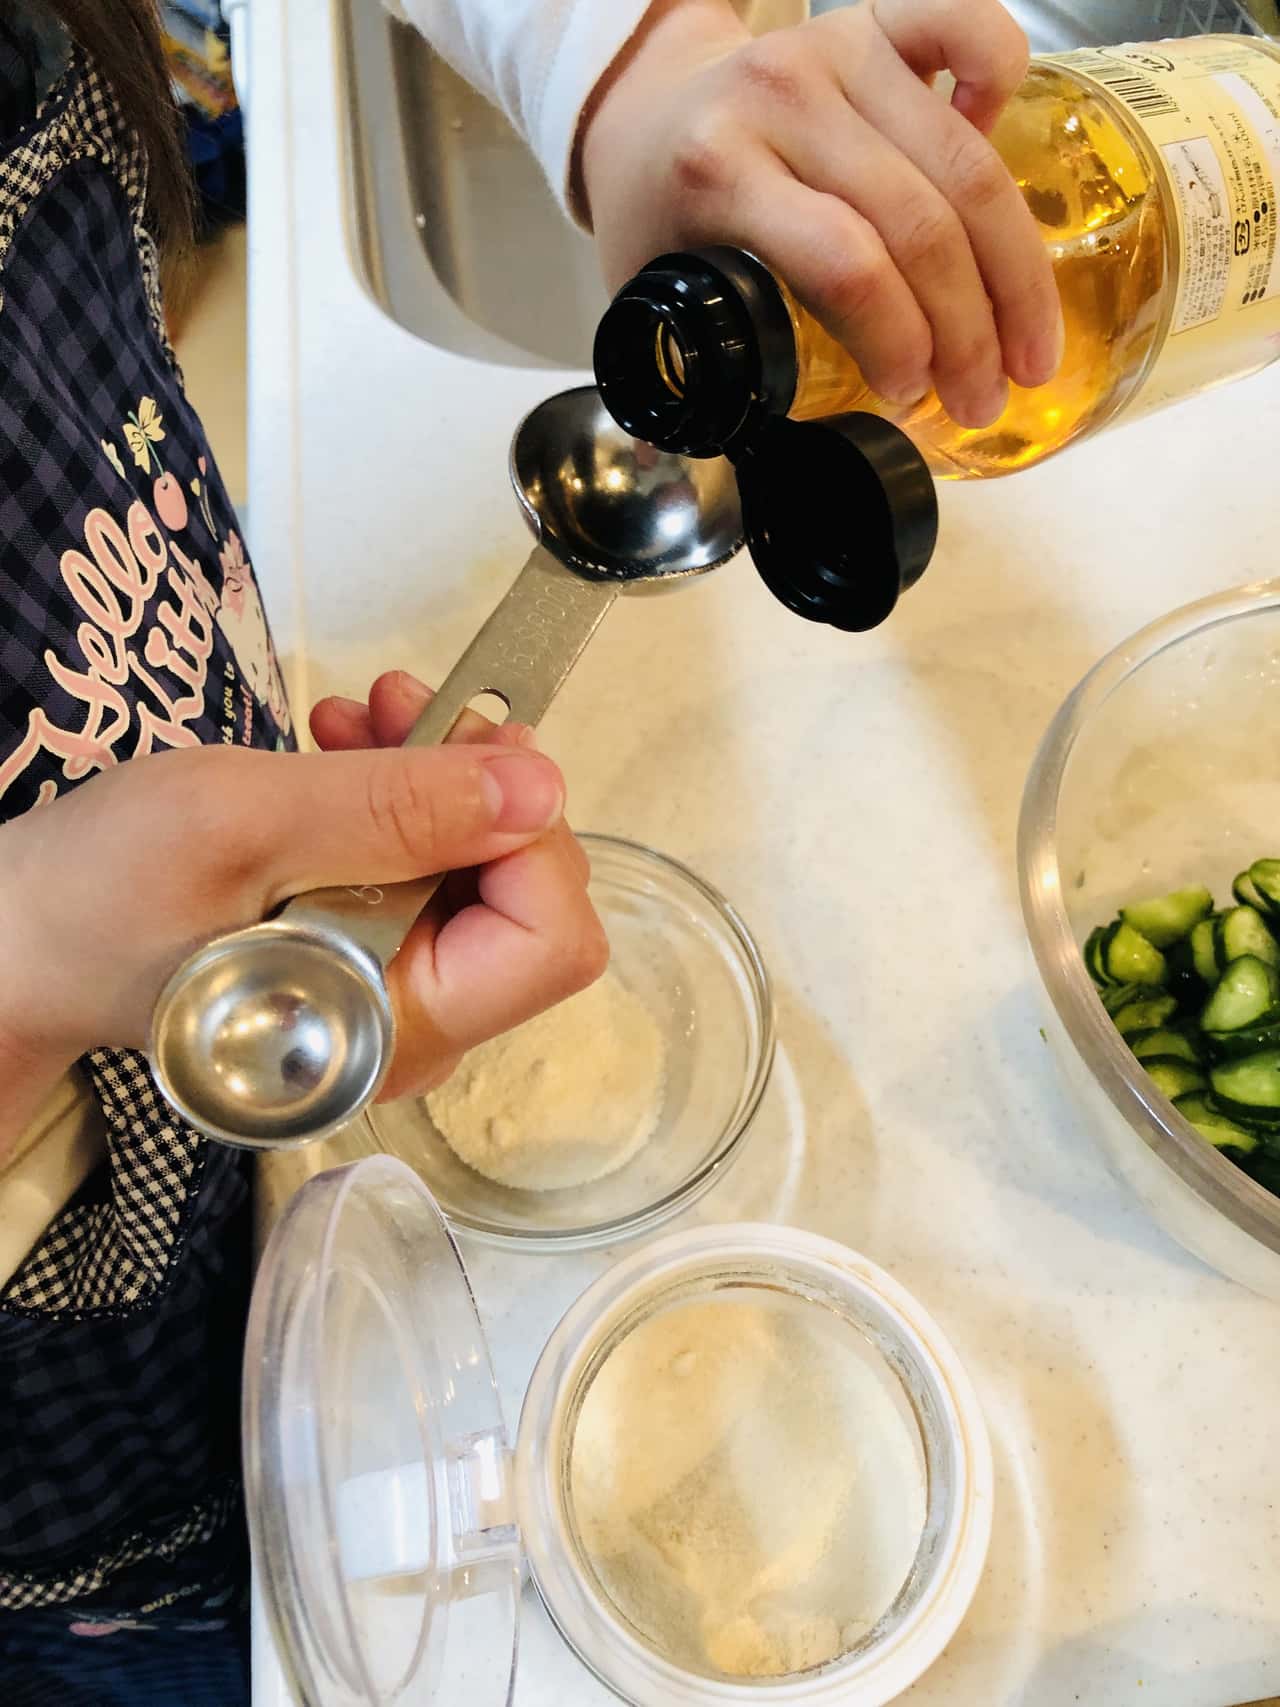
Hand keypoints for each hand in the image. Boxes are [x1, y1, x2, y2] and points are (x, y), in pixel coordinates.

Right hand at [0, 672, 605, 1138]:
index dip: (531, 835)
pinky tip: (344, 747)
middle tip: (407, 708)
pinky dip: (398, 800)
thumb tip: (538, 789)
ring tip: (361, 715)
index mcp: (391, 1024)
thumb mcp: (240, 825)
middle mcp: (412, 1027)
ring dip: (438, 778)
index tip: (466, 751)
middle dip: (481, 789)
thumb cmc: (97, 897)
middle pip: (528, 902)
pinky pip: (424, 874)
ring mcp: (390, 994)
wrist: (18, 939)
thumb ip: (396, 809)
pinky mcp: (362, 955)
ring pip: (479, 875)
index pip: (550, 940)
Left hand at [579, 0, 1061, 428]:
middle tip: (986, 399)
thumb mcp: (647, 296)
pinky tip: (999, 172)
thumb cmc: (656, 215)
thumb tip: (699, 460)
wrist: (644, 110)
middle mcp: (784, 98)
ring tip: (1025, 347)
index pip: (845, 265)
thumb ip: (677, 375)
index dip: (900, 343)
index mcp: (717, 171)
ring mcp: (835, 49)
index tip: (911, 398)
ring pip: (967, 163)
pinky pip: (972, 28)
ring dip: (1012, 271)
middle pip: (922, 226)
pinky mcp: (875, 23)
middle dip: (970, 333)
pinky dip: (1006, 85)